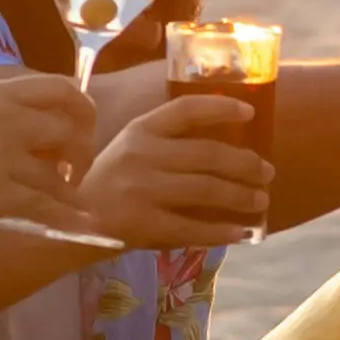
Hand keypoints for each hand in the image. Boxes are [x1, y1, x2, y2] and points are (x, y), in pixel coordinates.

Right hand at [0, 70, 95, 235]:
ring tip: (71, 203)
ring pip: (58, 174)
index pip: (60, 89)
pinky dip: (67, 218)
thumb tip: (48, 133)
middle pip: (69, 129)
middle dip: (81, 152)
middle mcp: (1, 117)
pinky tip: (79, 226)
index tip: (81, 132)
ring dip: (70, 192)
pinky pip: (44, 206)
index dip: (82, 111)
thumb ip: (1, 114)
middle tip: (75, 171)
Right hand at [74, 92, 273, 247]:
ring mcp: (142, 191)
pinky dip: (222, 231)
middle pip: (207, 155)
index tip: (250, 112)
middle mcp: (142, 156)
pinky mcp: (143, 225)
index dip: (221, 108)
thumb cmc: (110, 182)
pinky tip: (242, 231)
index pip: (186, 110)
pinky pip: (194, 228)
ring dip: (241, 196)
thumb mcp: (130, 149)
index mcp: (140, 131)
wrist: (71, 221)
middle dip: (245, 164)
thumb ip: (166, 142)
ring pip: (206, 191)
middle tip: (267, 172)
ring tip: (261, 200)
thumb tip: (228, 148)